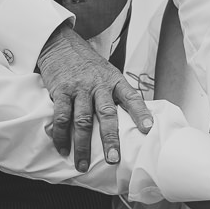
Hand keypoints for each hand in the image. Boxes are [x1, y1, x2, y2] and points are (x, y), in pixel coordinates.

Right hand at [38, 24, 153, 170]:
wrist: (60, 43)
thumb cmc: (86, 63)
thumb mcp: (107, 73)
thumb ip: (116, 94)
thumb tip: (132, 122)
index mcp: (114, 80)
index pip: (132, 97)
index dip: (141, 113)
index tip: (148, 129)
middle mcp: (98, 84)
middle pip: (107, 114)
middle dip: (110, 139)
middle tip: (113, 159)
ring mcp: (79, 88)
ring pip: (82, 120)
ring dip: (82, 145)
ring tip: (82, 164)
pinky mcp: (61, 90)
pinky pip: (62, 116)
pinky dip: (61, 135)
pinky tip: (62, 148)